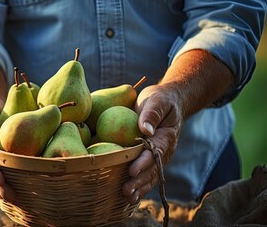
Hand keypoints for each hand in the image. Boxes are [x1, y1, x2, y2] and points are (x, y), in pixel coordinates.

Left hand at [123, 84, 183, 203]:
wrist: (170, 102)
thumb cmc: (161, 99)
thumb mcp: (157, 100)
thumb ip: (151, 113)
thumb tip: (145, 129)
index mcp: (166, 136)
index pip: (155, 151)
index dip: (144, 161)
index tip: (132, 169)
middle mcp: (165, 150)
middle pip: (153, 168)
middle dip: (139, 181)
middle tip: (126, 190)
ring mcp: (159, 156)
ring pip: (150, 175)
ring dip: (139, 187)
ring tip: (128, 197)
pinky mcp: (151, 159)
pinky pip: (146, 174)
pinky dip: (139, 186)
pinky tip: (129, 197)